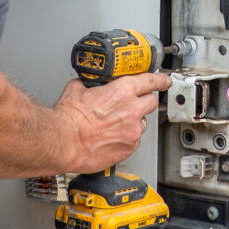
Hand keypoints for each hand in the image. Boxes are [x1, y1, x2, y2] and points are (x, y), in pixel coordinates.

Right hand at [54, 73, 169, 172]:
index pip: (150, 81)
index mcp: (122, 91)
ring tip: (117, 124)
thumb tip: (86, 85)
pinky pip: (134, 141)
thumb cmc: (69, 118)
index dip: (160, 80)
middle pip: (152, 101)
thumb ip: (88, 85)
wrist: (64, 141)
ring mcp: (132, 131)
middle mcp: (132, 110)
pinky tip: (112, 138)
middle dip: (146, 101)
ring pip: (143, 123)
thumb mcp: (76, 89)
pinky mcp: (128, 148)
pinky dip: (127, 139)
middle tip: (136, 103)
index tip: (164, 80)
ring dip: (135, 122)